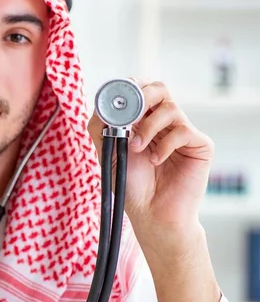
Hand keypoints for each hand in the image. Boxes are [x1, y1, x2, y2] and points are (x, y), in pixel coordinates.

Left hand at [87, 79, 214, 254]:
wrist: (150, 213)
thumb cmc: (130, 184)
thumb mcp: (108, 150)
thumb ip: (101, 126)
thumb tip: (103, 103)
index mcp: (143, 119)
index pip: (141, 89)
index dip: (130, 88)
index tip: (117, 99)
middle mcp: (164, 122)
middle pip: (159, 88)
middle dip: (141, 97)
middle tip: (129, 117)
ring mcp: (183, 132)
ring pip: (170, 107)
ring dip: (148, 126)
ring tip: (137, 148)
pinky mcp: (200, 146)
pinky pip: (183, 131)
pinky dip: (164, 145)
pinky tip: (155, 160)